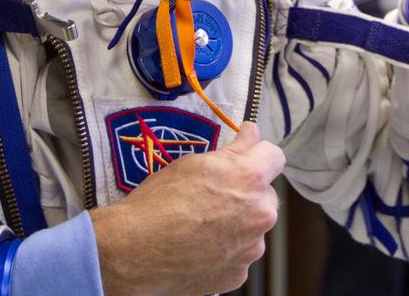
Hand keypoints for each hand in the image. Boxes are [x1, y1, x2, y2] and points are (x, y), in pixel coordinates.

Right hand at [90, 122, 284, 295]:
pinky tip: (200, 246)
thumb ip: (233, 149)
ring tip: (202, 225)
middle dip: (247, 192)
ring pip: (253, 227)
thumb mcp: (194, 163)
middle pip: (265, 195)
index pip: (274, 156)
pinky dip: (226, 251)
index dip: (258, 154)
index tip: (246, 154)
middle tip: (215, 196)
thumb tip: (252, 135)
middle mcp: (260, 213)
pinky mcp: (239, 273)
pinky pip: (239, 255)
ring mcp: (251, 247)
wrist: (133, 251)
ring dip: (238, 224)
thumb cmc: (158, 202)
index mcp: (250, 178)